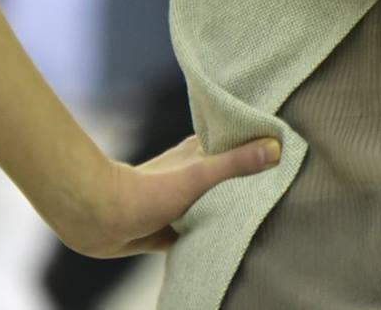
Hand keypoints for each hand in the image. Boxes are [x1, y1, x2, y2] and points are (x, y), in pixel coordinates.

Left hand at [51, 134, 280, 258]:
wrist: (102, 220)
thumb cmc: (148, 190)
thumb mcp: (200, 174)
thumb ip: (236, 163)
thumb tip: (276, 147)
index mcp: (196, 154)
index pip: (230, 141)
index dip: (251, 140)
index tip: (278, 141)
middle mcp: (187, 175)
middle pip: (222, 173)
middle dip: (243, 177)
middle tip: (274, 180)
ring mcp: (176, 202)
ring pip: (208, 202)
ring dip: (224, 207)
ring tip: (255, 212)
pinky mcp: (166, 229)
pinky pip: (194, 231)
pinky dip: (206, 234)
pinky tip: (220, 241)